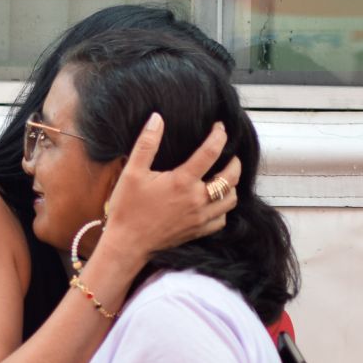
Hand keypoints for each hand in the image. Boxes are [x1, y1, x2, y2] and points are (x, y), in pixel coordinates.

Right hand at [100, 115, 240, 267]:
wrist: (127, 244)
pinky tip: (214, 202)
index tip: (219, 127)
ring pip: (231, 199)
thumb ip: (146, 143)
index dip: (219, 135)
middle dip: (235, 161)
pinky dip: (223, 209)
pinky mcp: (198, 231)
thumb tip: (157, 118)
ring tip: (224, 177)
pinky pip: (222, 220)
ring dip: (232, 186)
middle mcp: (197, 199)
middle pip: (231, 177)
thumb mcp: (132, 172)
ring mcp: (200, 217)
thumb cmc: (128, 208)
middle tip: (229, 154)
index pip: (211, 152)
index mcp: (182, 182)